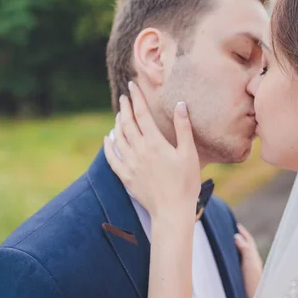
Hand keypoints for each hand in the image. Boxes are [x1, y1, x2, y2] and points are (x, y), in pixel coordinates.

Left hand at [103, 81, 201, 224]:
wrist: (171, 211)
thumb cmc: (185, 183)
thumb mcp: (189, 153)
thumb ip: (183, 128)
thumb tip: (180, 105)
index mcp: (155, 143)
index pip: (142, 114)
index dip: (136, 98)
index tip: (131, 86)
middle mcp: (139, 151)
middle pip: (127, 123)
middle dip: (125, 107)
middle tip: (124, 97)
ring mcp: (130, 164)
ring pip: (118, 138)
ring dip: (118, 124)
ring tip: (119, 115)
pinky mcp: (125, 176)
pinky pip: (111, 158)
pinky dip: (108, 146)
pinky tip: (108, 139)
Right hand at [234, 223, 263, 297]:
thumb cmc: (253, 284)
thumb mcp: (249, 263)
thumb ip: (245, 249)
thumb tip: (237, 236)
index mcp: (254, 258)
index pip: (249, 241)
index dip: (242, 232)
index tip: (234, 224)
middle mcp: (253, 264)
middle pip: (246, 247)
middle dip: (239, 238)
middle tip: (229, 231)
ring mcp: (248, 272)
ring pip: (242, 256)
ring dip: (235, 248)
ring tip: (226, 244)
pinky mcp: (243, 280)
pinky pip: (238, 264)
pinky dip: (233, 259)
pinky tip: (228, 262)